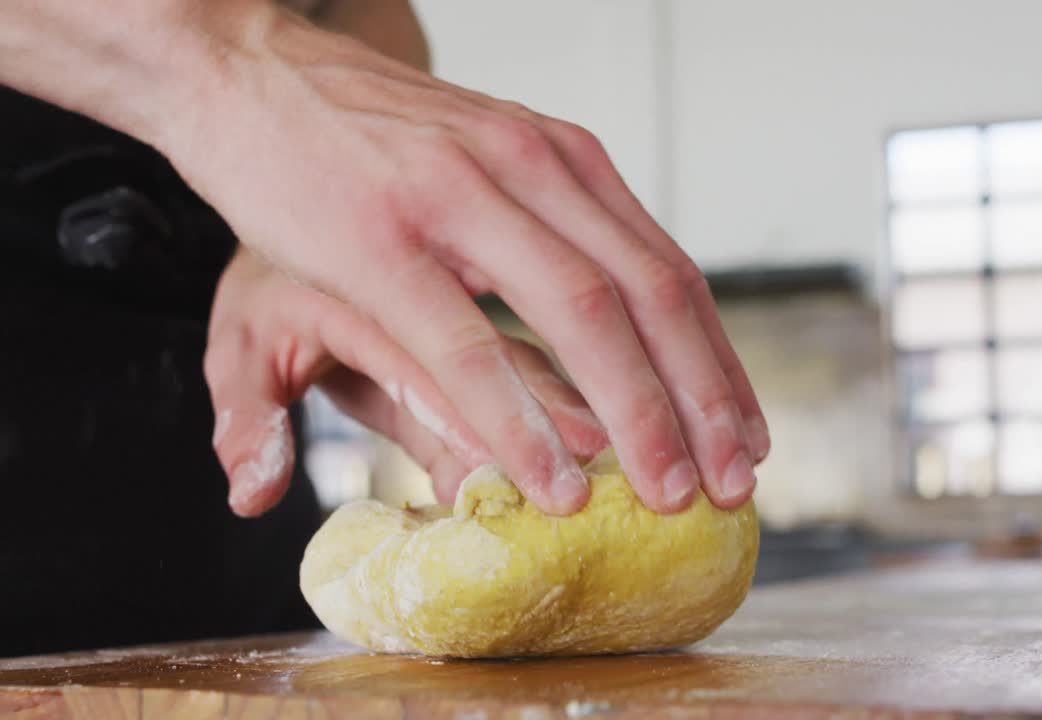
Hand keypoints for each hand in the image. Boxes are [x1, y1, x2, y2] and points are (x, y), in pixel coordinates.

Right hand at [154, 2, 770, 513]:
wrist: (250, 69)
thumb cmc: (373, 140)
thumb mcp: (489, 163)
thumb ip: (552, 232)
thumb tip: (620, 320)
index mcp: (564, 160)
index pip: (671, 271)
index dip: (717, 362)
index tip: (746, 434)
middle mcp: (533, 166)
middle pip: (651, 295)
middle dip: (702, 401)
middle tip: (733, 485)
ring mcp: (459, 197)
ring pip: (583, 314)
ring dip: (637, 414)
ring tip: (668, 492)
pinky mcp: (379, 240)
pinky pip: (466, 342)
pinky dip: (519, 418)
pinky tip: (552, 476)